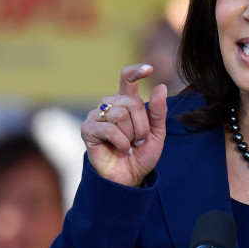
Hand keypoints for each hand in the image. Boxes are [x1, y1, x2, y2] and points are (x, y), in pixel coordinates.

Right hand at [81, 64, 167, 185]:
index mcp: (126, 102)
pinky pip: (110, 129)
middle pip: (132, 102)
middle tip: (139, 140)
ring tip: (129, 145)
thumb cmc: (141, 154)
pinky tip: (122, 149)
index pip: (127, 79)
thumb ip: (158, 111)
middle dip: (142, 125)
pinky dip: (122, 142)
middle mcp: (109, 105)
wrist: (128, 177)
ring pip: (121, 114)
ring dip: (132, 135)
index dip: (136, 72)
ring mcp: (96, 116)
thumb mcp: (157, 133)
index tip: (149, 69)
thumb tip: (160, 86)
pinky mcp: (88, 129)